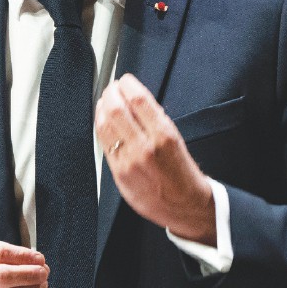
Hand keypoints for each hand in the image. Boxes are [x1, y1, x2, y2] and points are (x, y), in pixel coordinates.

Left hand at [94, 74, 215, 245]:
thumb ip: (155, 121)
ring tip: (106, 101)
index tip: (126, 80)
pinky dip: (101, 127)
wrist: (185, 206)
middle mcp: (145, 148)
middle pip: (117, 109)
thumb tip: (136, 100)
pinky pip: (104, 144)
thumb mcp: (177, 139)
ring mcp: (128, 162)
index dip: (128, 85)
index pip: (138, 99)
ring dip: (102, 108)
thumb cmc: (183, 173)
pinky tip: (103, 121)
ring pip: (105, 125)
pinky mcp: (118, 174)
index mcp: (165, 136)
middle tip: (113, 88)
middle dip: (111, 93)